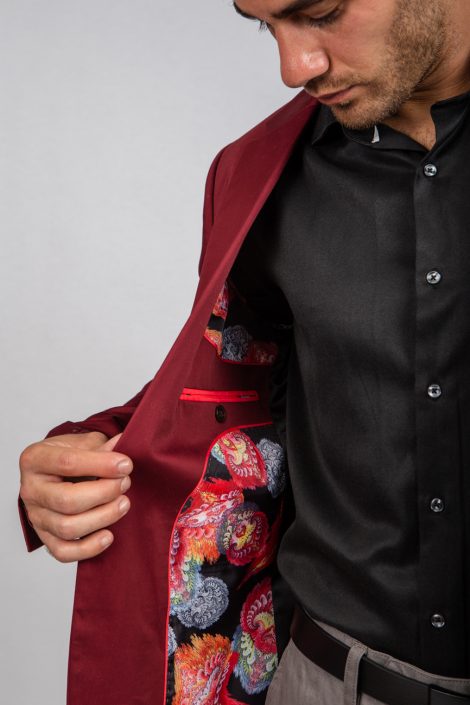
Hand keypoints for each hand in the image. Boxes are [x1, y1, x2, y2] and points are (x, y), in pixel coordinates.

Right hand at [19, 431, 132, 561]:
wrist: (57, 472)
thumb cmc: (71, 455)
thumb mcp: (84, 443)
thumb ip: (102, 447)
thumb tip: (124, 443)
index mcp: (35, 459)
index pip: (67, 463)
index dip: (101, 465)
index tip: (126, 465)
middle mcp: (30, 489)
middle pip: (67, 500)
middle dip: (104, 493)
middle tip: (125, 484)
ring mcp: (35, 515)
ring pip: (67, 528)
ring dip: (103, 517)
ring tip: (124, 503)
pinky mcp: (44, 537)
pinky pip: (63, 552)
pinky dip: (88, 548)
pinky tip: (109, 535)